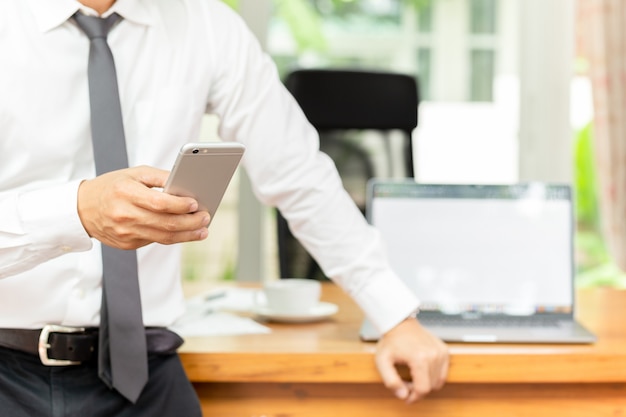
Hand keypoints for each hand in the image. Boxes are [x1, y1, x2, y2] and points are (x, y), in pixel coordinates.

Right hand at [78, 165, 209, 248]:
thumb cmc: (112, 187)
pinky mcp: (127, 244)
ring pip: (163, 238)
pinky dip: (172, 237)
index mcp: (125, 193)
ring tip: (202, 230)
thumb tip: (185, 182)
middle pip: (165, 224)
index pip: (159, 203)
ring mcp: (125, 233)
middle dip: (190, 222)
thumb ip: (159, 177)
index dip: (179, 205)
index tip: (195, 203)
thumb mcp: (133, 173)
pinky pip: (155, 241)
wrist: (81, 209)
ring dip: (187, 235)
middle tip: (206, 218)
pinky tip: (185, 233)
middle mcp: (124, 215)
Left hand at [375, 316, 448, 402]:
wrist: (400, 323)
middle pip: (430, 386)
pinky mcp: (444, 350)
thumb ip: (390, 381)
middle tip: (405, 383)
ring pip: (438, 381)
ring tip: (412, 377)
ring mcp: (441, 352)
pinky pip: (443, 372)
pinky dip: (434, 376)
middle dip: (418, 390)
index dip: (414, 397)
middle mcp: (433, 355)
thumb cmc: (390, 341)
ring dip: (426, 384)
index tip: (406, 397)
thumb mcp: (382, 361)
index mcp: (419, 358)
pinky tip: (421, 371)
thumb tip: (403, 395)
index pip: (423, 389)